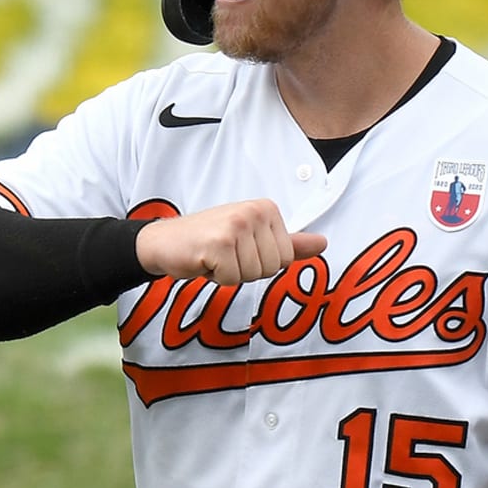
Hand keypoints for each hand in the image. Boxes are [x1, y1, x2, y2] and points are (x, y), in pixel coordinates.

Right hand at [134, 199, 325, 286]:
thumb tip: (323, 244)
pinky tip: (204, 260)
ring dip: (230, 274)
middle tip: (224, 255)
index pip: (285, 257)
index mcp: (266, 208)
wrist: (164, 241)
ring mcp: (237, 226)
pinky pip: (232, 279)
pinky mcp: (219, 243)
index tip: (238, 250)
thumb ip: (288, 243)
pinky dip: (216, 277)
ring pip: (253, 275)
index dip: (260, 263)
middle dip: (246, 270)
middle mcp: (254, 212)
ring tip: (214, 257)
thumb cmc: (207, 240)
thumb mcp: (251, 238)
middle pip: (272, 268)